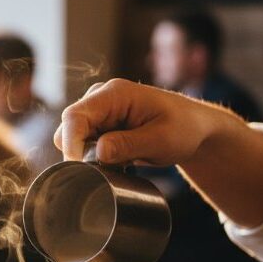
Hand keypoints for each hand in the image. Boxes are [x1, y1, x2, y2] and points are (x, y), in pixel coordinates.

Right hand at [54, 79, 239, 164]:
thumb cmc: (184, 128)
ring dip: (89, 156)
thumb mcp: (162, 140)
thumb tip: (97, 152)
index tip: (79, 167)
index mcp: (114, 93)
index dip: (70, 143)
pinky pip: (83, 145)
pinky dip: (95, 158)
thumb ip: (128, 145)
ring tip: (121, 162)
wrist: (195, 128)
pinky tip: (118, 160)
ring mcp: (98, 112)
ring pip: (73, 139)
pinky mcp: (100, 125)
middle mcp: (100, 98)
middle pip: (68, 129)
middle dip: (80, 153)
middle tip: (110, 167)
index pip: (75, 116)